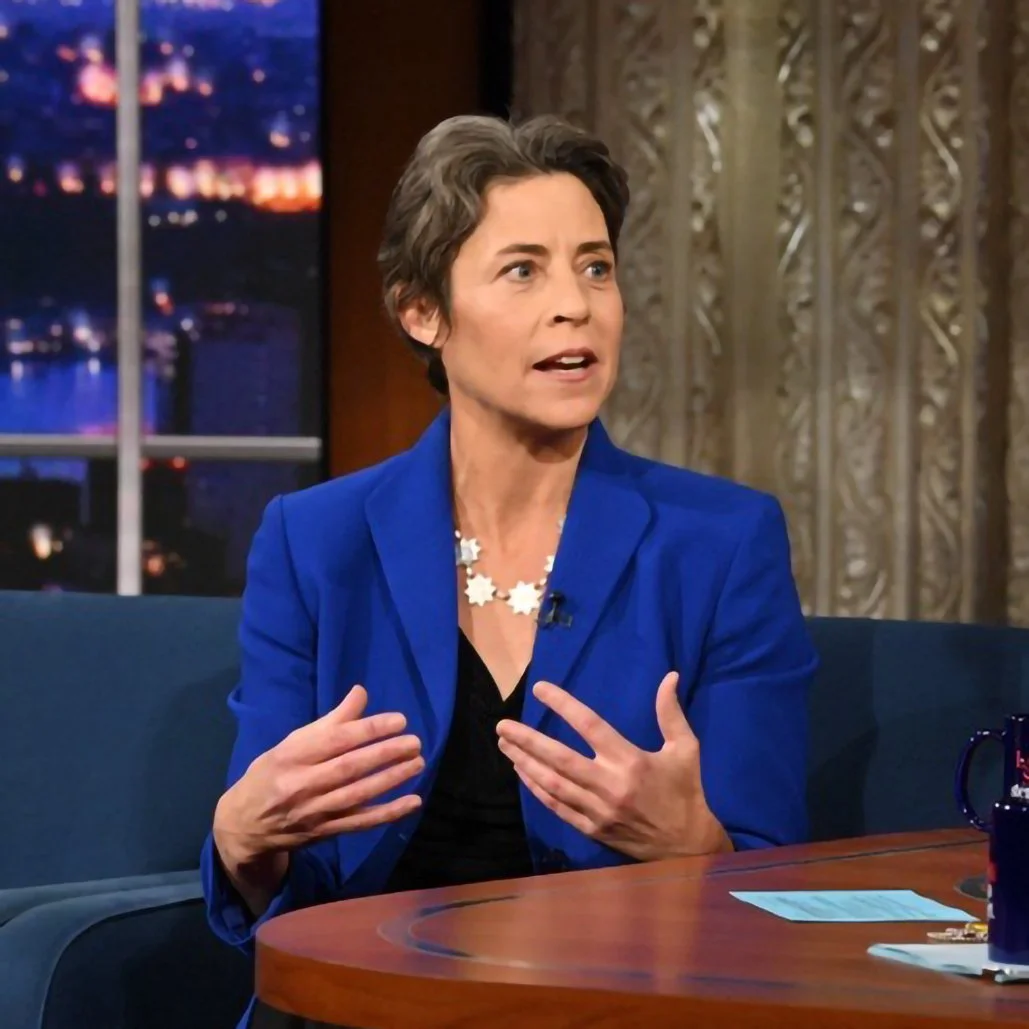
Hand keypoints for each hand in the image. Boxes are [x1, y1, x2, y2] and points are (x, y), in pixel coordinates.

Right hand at [214, 685, 423, 869]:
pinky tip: (413, 801)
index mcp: (292, 756)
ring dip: (392, 779)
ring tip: (417, 763)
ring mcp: (316, 812)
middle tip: (414, 742)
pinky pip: (361, 823)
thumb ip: (329, 721)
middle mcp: (303, 784)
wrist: (244, 826)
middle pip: (350, 767)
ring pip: (359, 795)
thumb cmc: (271, 774)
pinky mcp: (326, 832)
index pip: (335, 740)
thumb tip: (361, 692)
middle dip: (385, 753)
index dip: (369, 729)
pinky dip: (389, 814)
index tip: (399, 720)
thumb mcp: (291, 743)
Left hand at [496, 673, 730, 861]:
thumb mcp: (685, 749)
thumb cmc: (685, 792)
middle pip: (559, 758)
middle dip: (527, 740)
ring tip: (505, 744)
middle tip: (502, 725)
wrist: (688, 847)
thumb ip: (670, 713)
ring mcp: (597, 810)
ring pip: (552, 784)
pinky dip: (536, 789)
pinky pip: (557, 807)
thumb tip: (669, 676)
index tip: (540, 689)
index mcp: (630, 761)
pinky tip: (522, 773)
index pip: (589, 725)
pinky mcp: (591, 830)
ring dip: (525, 763)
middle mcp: (609, 785)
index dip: (562, 705)